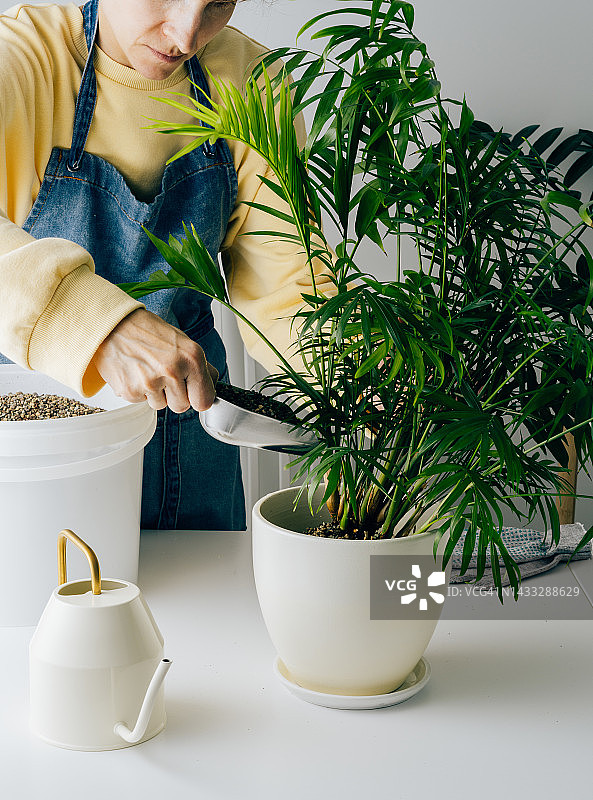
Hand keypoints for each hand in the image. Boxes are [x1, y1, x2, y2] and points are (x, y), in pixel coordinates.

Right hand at [93, 308, 217, 412]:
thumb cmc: (147, 332)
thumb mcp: (182, 341)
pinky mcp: (131, 391)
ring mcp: (151, 383)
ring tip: (147, 370)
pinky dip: (139, 391)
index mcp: (192, 358)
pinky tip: (135, 372)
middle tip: (163, 374)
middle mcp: (173, 371)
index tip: (192, 392)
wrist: (113, 325)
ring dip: (156, 393)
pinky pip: (142, 402)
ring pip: (161, 406)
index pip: (205, 401)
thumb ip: (200, 365)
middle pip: (182, 407)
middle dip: (174, 395)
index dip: (197, 397)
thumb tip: (213, 383)